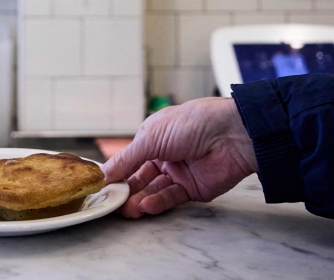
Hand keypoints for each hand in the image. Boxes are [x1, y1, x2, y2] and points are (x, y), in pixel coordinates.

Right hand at [102, 97, 256, 217]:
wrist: (230, 134)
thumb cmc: (191, 123)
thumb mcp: (150, 136)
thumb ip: (127, 158)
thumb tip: (105, 173)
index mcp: (153, 138)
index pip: (130, 159)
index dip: (117, 172)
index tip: (103, 186)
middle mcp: (165, 155)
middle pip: (140, 178)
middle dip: (127, 190)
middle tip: (114, 203)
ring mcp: (179, 173)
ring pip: (153, 190)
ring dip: (139, 200)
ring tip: (127, 209)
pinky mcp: (193, 189)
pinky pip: (170, 198)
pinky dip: (157, 202)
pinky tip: (146, 205)